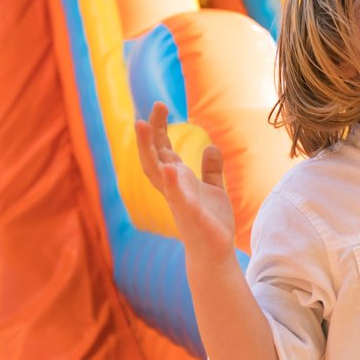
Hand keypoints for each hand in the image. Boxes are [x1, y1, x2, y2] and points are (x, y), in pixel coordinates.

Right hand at [135, 102, 236, 264]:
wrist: (215, 252)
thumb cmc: (211, 221)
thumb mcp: (214, 189)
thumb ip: (211, 169)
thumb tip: (211, 147)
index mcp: (178, 181)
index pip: (162, 151)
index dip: (158, 130)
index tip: (159, 107)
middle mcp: (173, 189)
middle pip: (154, 157)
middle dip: (149, 135)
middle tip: (150, 111)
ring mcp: (179, 201)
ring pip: (158, 174)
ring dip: (150, 151)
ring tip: (144, 127)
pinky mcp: (190, 216)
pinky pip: (179, 197)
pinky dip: (173, 183)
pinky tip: (170, 168)